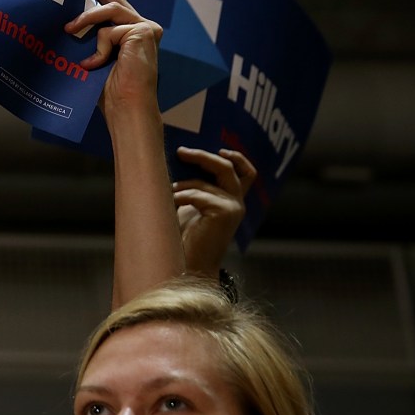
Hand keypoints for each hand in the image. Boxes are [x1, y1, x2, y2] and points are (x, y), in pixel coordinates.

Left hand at [66, 0, 161, 117]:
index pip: (109, 5)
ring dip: (85, 20)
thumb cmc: (106, 91)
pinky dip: (99, 49)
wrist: (124, 108)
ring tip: (68, 31)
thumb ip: (86, 39)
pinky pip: (109, 31)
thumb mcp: (91, 57)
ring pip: (108, 10)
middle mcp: (140, 26)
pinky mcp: (143, 31)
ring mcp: (144, 28)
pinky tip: (95, 64)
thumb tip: (63, 24)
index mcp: (128, 33)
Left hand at [173, 147, 256, 276]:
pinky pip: (198, 195)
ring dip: (183, 185)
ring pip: (207, 181)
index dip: (237, 157)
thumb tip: (180, 161)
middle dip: (203, 157)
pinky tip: (171, 205)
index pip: (247, 173)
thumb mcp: (191, 208)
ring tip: (167, 194)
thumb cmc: (185, 238)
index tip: (220, 148)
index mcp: (232, 200)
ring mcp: (233, 207)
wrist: (189, 266)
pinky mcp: (224, 213)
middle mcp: (237, 202)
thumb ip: (195, 189)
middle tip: (181, 151)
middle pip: (227, 167)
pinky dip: (181, 196)